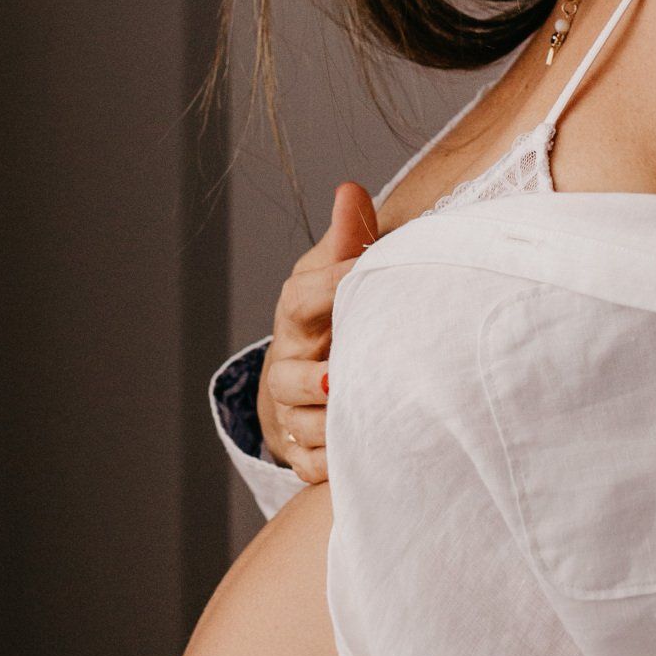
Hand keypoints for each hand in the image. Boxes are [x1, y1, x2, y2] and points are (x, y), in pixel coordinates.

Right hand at [258, 182, 378, 484]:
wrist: (310, 381)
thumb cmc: (330, 319)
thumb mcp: (334, 275)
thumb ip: (348, 238)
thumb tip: (352, 190)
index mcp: (298, 318)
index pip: (304, 297)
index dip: (332, 282)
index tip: (363, 270)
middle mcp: (289, 369)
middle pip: (289, 378)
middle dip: (311, 382)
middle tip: (335, 380)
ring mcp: (293, 415)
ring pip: (303, 428)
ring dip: (329, 429)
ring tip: (363, 426)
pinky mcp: (305, 452)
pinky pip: (315, 465)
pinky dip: (336, 465)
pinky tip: (366, 459)